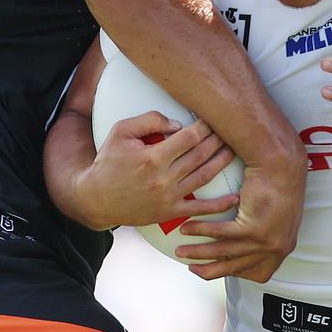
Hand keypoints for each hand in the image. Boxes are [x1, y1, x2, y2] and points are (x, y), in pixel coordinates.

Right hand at [75, 112, 237, 229]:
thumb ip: (149, 120)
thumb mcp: (121, 132)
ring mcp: (168, 197)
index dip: (206, 126)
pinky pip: (199, 209)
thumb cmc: (108, 162)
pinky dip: (219, 205)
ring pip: (205, 177)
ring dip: (223, 162)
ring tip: (236, 150)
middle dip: (219, 140)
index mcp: (153, 157)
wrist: (95, 199)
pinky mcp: (170, 213)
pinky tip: (235, 197)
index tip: (214, 118)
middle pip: (201, 154)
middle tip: (231, 129)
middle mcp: (163, 178)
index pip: (190, 137)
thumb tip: (179, 123)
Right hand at [174, 159, 306, 281]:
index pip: (260, 273)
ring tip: (182, 251)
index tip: (219, 268)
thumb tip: (247, 245)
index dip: (237, 273)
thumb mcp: (278, 217)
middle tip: (193, 268)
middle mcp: (275, 248)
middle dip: (209, 270)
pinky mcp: (253, 228)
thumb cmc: (279, 185)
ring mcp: (265, 240)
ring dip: (198, 253)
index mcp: (282, 247)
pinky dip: (201, 231)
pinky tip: (188, 229)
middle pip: (236, 268)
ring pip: (224, 252)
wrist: (282, 166)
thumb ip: (265, 234)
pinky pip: (221, 234)